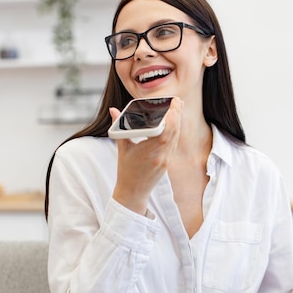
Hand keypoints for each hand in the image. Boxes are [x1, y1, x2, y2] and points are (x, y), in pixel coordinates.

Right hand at [111, 97, 182, 214]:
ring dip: (178, 122)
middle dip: (177, 115)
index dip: (172, 118)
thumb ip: (119, 127)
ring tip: (179, 107)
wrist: (133, 192)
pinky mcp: (168, 162)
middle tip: (177, 101)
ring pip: (176, 137)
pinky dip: (175, 131)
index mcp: (149, 152)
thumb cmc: (126, 170)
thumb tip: (113, 110)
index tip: (173, 104)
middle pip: (174, 132)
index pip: (165, 132)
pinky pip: (174, 143)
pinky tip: (176, 122)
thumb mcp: (122, 148)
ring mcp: (166, 160)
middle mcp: (161, 156)